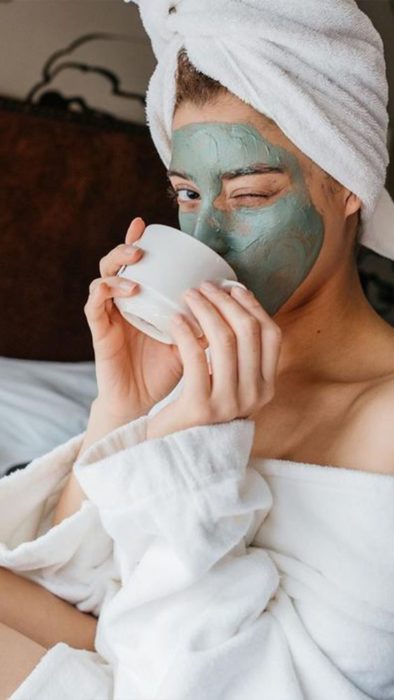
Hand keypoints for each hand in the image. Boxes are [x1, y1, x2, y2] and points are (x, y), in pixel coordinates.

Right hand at [84, 217, 205, 418]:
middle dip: (126, 246)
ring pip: (102, 277)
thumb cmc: (167, 370)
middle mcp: (123, 302)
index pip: (138, 265)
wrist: (144, 402)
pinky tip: (128, 288)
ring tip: (135, 259)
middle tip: (142, 242)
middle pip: (116, 263)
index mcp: (143, 300)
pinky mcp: (99, 331)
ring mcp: (109, 315)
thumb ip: (205, 322)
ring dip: (117, 264)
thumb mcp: (192, 342)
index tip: (148, 224)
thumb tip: (232, 302)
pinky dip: (107, 290)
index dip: (138, 241)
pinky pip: (94, 305)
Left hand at [146, 281, 281, 439]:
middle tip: (204, 286)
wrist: (176, 454)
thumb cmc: (200, 413)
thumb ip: (240, 358)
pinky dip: (185, 332)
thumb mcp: (231, 387)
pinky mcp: (201, 406)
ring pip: (224, 340)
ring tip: (188, 296)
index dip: (254, 306)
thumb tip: (238, 306)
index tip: (233, 288)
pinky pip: (195, 356)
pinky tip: (174, 320)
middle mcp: (254, 395)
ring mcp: (230, 402)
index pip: (272, 335)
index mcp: (266, 387)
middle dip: (226, 302)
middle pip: (248, 331)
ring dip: (205, 310)